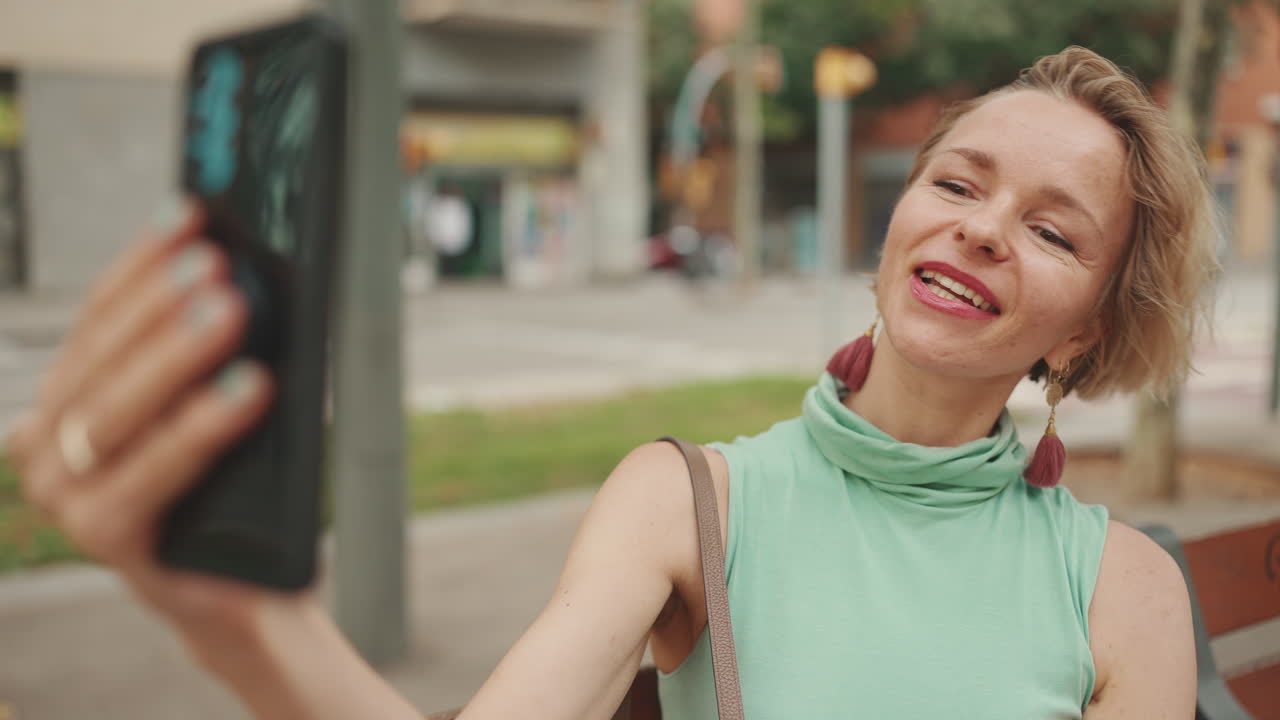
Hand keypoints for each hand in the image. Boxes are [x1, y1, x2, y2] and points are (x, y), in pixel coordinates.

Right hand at [6, 201, 291, 646]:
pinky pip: (153, 470)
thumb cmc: (225, 483)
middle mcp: (49, 443)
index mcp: (67, 397)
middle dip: (159, 304)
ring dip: (175, 355)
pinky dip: (202, 426)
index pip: (100, 314)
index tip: (187, 213)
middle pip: (102, 357)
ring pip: (117, 411)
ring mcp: (67, 494)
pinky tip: (248, 389)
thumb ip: (205, 349)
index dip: (142, 259)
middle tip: (215, 264)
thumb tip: (236, 261)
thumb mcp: (209, 403)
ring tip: (230, 311)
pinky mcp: (105, 536)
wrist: (237, 582)